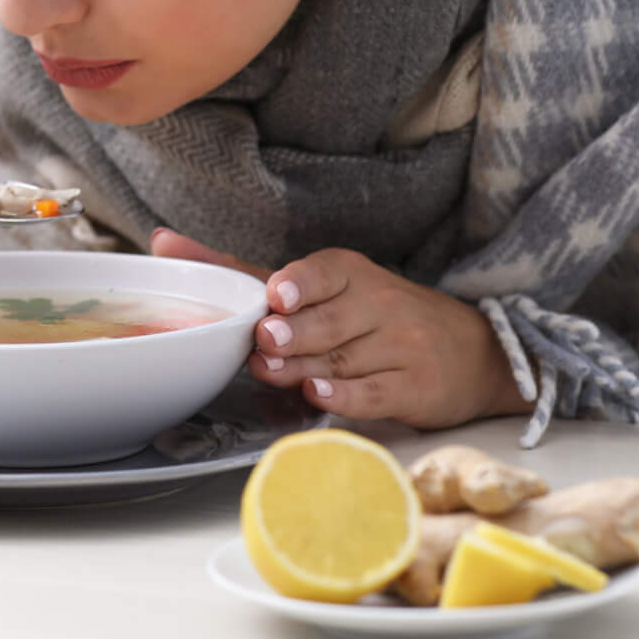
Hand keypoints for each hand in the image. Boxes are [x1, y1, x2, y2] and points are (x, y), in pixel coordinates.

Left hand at [150, 229, 529, 429]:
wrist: (475, 351)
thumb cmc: (379, 316)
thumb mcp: (324, 285)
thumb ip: (246, 271)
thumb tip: (164, 242)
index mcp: (349, 272)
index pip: (321, 271)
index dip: (299, 283)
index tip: (277, 295)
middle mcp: (377, 304)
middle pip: (325, 321)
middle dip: (291, 332)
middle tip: (264, 340)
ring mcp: (397, 347)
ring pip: (341, 359)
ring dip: (303, 367)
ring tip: (274, 369)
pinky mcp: (412, 387)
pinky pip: (372, 392)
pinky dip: (344, 396)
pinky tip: (320, 394)